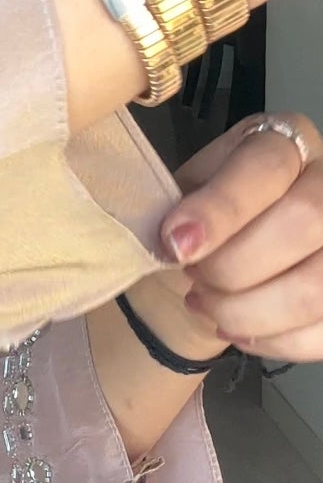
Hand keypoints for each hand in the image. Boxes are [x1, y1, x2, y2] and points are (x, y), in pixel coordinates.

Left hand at [153, 114, 322, 363]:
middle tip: (194, 277)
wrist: (213, 261)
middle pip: (304, 222)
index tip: (174, 244)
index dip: (222, 208)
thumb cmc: (197, 219)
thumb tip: (176, 242)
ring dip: (248, 312)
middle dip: (233, 266)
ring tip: (208, 306)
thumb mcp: (179, 194)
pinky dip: (272, 341)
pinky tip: (237, 331)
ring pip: (317, 287)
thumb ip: (181, 207)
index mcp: (283, 141)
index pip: (266, 166)